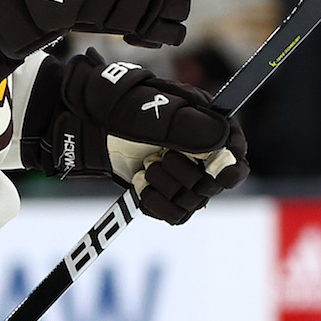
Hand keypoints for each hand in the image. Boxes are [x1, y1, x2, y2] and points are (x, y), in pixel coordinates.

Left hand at [26, 49, 248, 223]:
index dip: (228, 167)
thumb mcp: (154, 111)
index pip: (237, 156)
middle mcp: (201, 152)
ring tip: (145, 168)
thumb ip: (190, 126)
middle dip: (184, 176)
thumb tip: (223, 140)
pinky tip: (140, 185)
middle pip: (215, 185)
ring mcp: (183, 173)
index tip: (211, 167)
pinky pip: (174, 215)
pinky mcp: (165, 193)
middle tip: (159, 158)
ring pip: (193, 202)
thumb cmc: (119, 105)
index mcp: (208, 125)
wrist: (83, 120)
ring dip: (166, 189)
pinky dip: (155, 203)